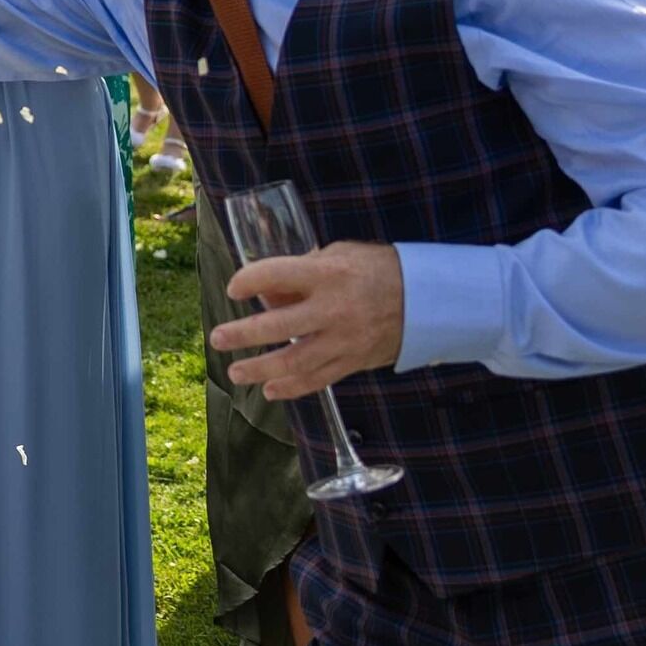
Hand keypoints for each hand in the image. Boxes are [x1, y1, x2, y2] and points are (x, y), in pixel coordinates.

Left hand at [212, 241, 406, 396]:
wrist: (427, 300)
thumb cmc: (378, 269)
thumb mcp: (340, 254)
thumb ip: (303, 270)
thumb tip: (267, 292)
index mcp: (328, 274)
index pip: (275, 275)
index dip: (247, 281)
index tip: (233, 289)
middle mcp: (333, 309)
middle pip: (278, 326)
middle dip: (243, 334)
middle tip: (218, 339)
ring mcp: (344, 340)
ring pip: (294, 361)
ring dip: (260, 369)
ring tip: (235, 373)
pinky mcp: (353, 361)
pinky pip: (317, 379)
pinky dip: (291, 388)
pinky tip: (270, 390)